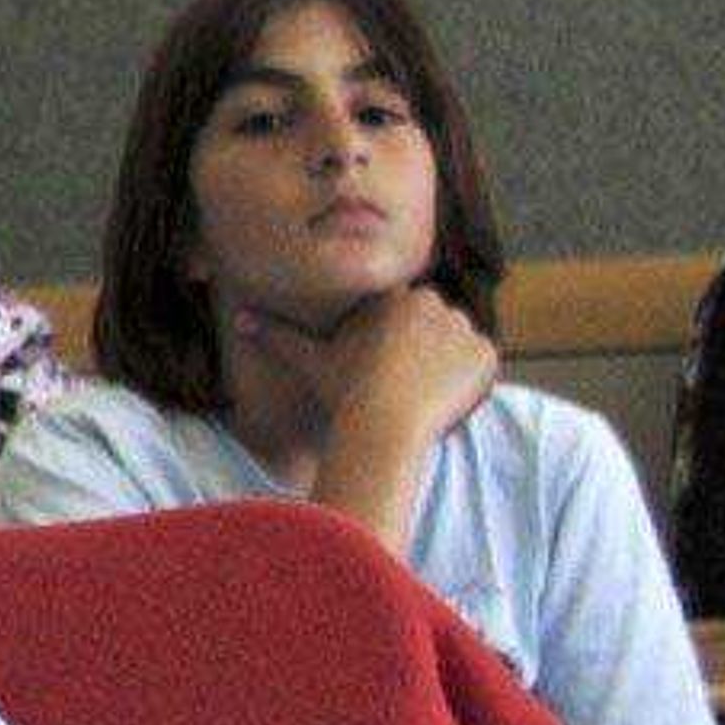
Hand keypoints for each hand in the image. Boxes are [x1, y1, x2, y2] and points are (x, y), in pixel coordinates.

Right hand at [232, 284, 498, 448]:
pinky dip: (470, 381)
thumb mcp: (309, 361)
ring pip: (457, 344)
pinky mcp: (487, 354)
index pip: (402, 315)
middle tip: (403, 387)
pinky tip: (446, 399)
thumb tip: (237, 320)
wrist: (385, 425)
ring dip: (447, 364)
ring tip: (422, 395)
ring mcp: (462, 327)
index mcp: (392, 298)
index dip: (394, 345)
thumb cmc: (345, 393)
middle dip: (422, 351)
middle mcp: (431, 303)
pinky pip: (483, 364)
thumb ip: (277, 336)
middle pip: (432, 326)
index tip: (385, 370)